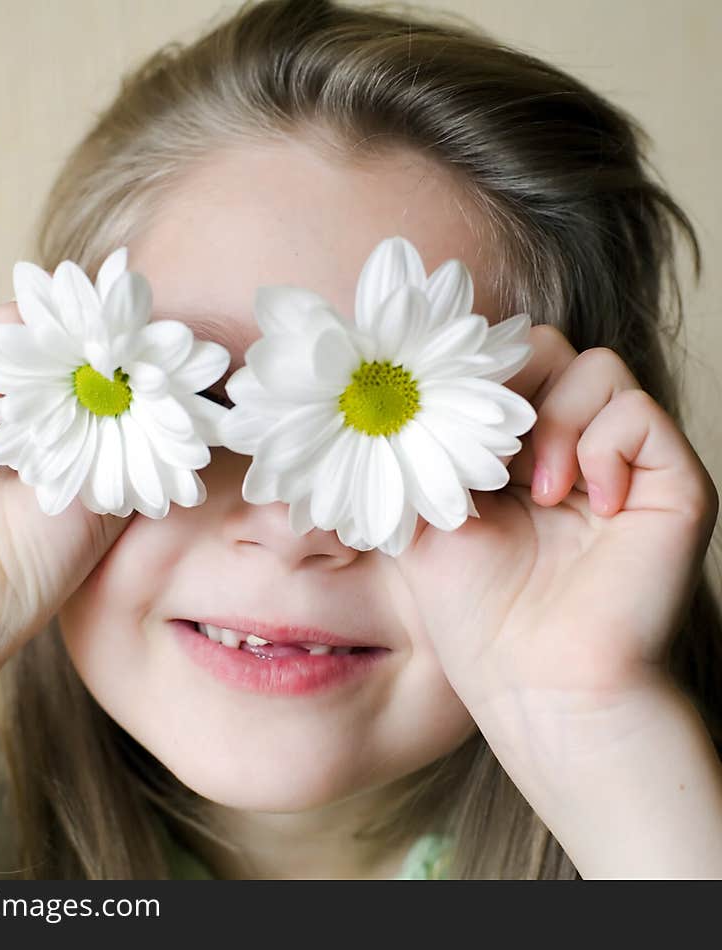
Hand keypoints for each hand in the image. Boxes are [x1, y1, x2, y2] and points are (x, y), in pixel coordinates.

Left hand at [396, 325, 718, 720]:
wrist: (534, 682)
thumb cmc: (475, 613)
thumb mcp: (422, 514)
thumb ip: (419, 445)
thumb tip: (404, 386)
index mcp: (517, 451)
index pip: (504, 367)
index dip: (475, 380)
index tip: (445, 418)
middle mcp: (573, 447)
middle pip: (549, 351)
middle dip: (509, 392)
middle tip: (489, 457)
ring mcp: (625, 464)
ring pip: (598, 369)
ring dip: (553, 422)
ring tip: (536, 493)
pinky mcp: (672, 484)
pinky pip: (639, 414)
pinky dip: (601, 447)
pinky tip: (582, 502)